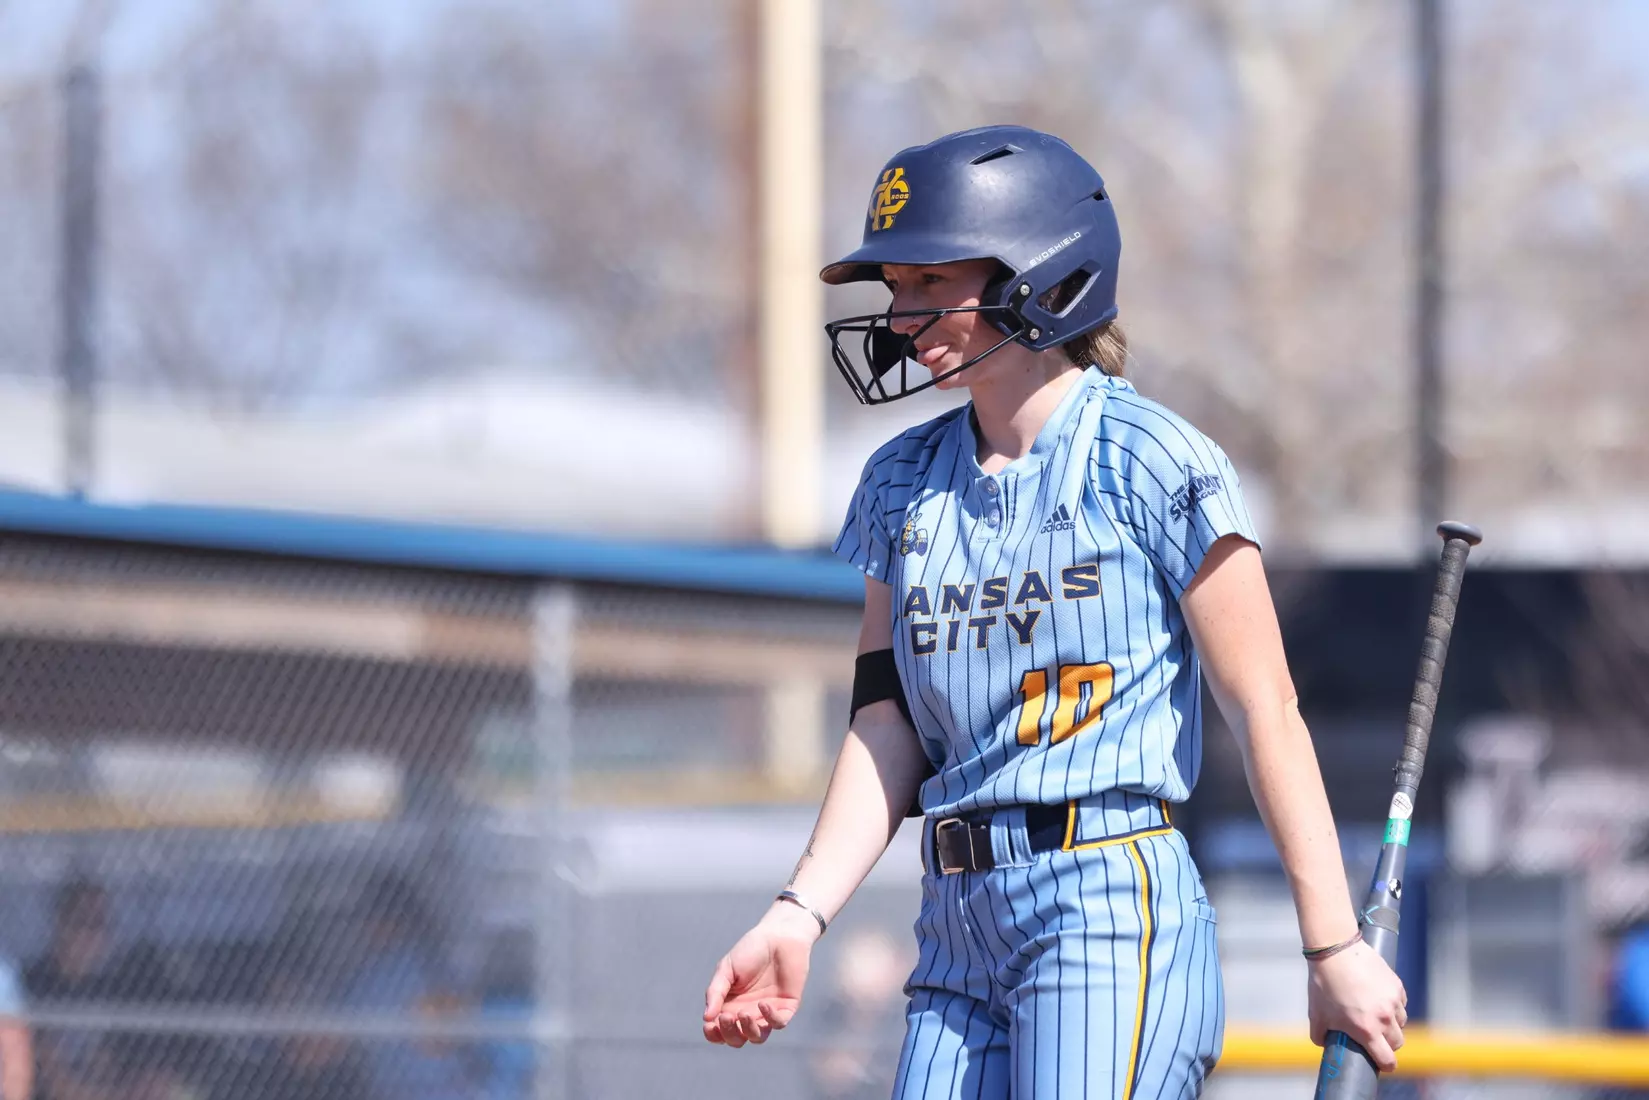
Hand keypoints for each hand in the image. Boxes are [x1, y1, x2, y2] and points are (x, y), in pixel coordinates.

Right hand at [703, 905, 818, 1047]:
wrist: (779, 936)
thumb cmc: (750, 950)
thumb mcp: (726, 968)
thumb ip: (715, 992)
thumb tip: (707, 1017)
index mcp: (730, 1005)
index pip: (719, 1031)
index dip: (713, 1034)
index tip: (709, 1024)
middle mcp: (748, 1013)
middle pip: (737, 1039)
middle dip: (729, 1033)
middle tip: (727, 1016)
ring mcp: (768, 1012)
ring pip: (757, 1037)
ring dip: (748, 1030)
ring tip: (743, 1013)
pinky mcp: (787, 1008)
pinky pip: (779, 1023)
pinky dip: (770, 1019)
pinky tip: (763, 1003)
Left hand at [1307, 940, 1408, 1071]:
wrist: (1335, 951)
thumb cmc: (1323, 984)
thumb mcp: (1316, 1015)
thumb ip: (1319, 1036)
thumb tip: (1324, 1044)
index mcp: (1367, 1030)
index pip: (1388, 1059)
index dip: (1386, 1065)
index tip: (1382, 1063)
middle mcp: (1384, 1018)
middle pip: (1397, 1042)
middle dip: (1388, 1044)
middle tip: (1375, 1037)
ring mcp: (1393, 1001)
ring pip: (1401, 1022)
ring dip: (1392, 1024)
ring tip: (1376, 1016)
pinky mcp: (1396, 985)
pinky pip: (1401, 1002)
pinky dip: (1394, 1005)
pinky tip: (1379, 998)